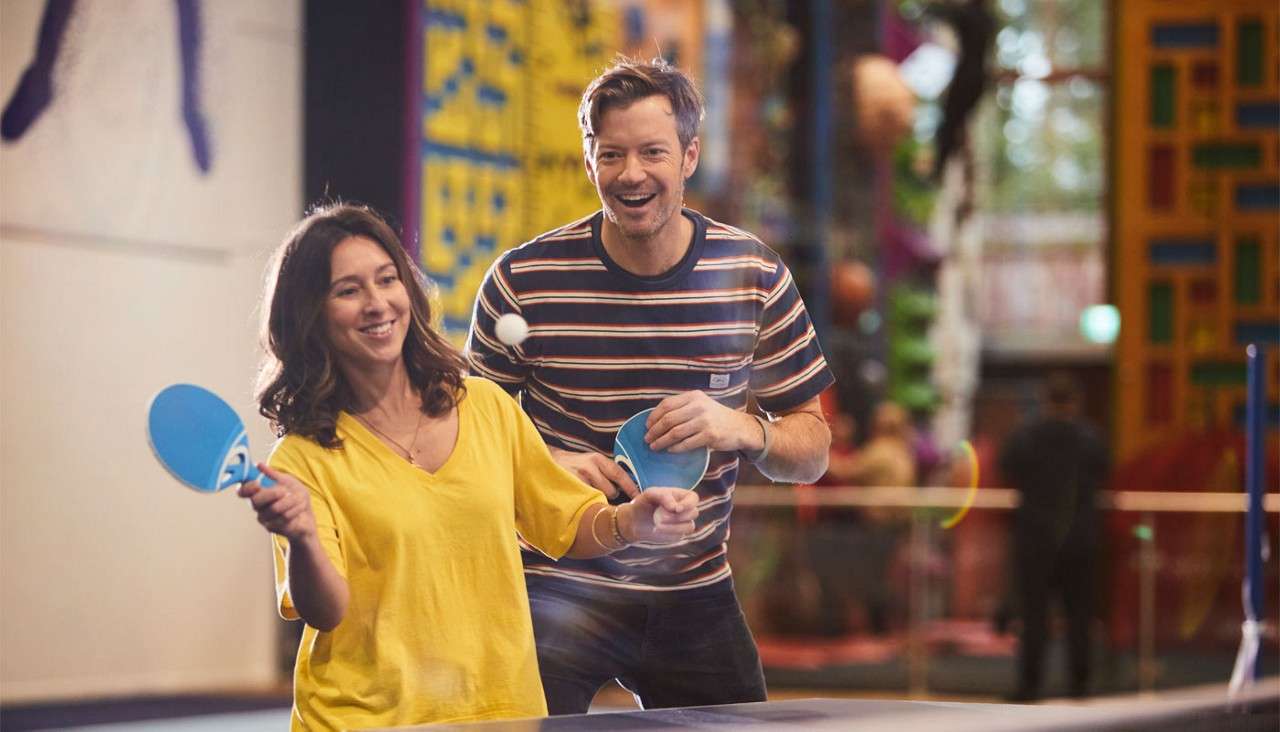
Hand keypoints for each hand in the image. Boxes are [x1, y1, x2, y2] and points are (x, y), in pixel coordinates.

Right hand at [237, 463, 315, 543]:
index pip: (242, 491)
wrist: (307, 515)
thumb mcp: (287, 481)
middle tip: (285, 491)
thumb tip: (259, 465)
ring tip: (300, 499)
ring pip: (274, 509)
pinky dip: (296, 510)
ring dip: (292, 501)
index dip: (247, 488)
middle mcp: (257, 506)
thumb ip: (273, 474)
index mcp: (258, 493)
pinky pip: (284, 518)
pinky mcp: (273, 528)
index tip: (257, 484)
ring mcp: (264, 518)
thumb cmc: (295, 497)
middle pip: (255, 501)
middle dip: (272, 494)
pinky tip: (300, 508)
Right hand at [550, 447, 638, 500]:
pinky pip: (586, 502)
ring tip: (587, 494)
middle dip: (609, 495)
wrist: (548, 463)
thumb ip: (606, 472)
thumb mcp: (591, 462)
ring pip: (598, 498)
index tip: (639, 498)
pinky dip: (586, 503)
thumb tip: (626, 488)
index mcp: (597, 459)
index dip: (631, 488)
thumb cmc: (574, 465)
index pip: (619, 474)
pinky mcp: (570, 488)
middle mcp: (589, 467)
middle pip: (611, 491)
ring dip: (597, 500)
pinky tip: (581, 498)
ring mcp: (578, 478)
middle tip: (600, 493)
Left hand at [620, 488, 699, 542]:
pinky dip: (668, 533)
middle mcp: (686, 509)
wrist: (636, 520)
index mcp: (682, 496)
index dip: (688, 504)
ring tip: (657, 525)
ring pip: (690, 526)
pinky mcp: (678, 534)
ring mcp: (684, 523)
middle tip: (661, 517)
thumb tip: (676, 508)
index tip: (676, 509)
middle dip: (678, 516)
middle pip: (694, 513)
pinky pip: (680, 536)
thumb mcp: (651, 494)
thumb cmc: (645, 502)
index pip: (694, 498)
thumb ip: (664, 496)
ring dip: (674, 527)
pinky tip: (656, 530)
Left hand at [645, 391, 759, 452]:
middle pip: (668, 419)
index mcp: (694, 396)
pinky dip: (675, 448)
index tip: (647, 426)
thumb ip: (683, 408)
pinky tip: (670, 450)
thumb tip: (656, 420)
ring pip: (675, 432)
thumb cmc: (716, 418)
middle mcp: (699, 406)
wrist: (740, 427)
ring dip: (661, 441)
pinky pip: (686, 443)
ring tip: (654, 447)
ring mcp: (705, 421)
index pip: (666, 404)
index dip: (653, 416)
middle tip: (647, 439)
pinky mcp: (710, 435)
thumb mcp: (701, 405)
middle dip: (654, 431)